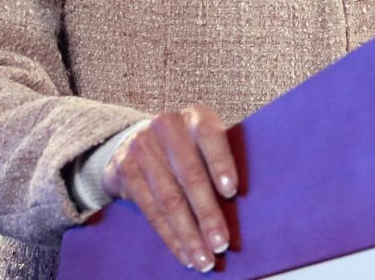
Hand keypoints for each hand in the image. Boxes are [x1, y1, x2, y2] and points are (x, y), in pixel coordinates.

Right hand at [102, 104, 238, 272]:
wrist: (135, 140)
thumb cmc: (188, 147)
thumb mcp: (203, 141)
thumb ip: (221, 160)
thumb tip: (249, 203)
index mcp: (195, 116)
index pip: (210, 136)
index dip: (221, 164)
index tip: (232, 192)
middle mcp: (166, 126)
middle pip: (190, 175)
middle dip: (207, 214)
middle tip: (221, 244)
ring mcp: (142, 147)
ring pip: (168, 198)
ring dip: (188, 234)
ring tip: (204, 259)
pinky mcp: (125, 170)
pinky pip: (149, 210)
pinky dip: (169, 236)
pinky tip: (184, 253)